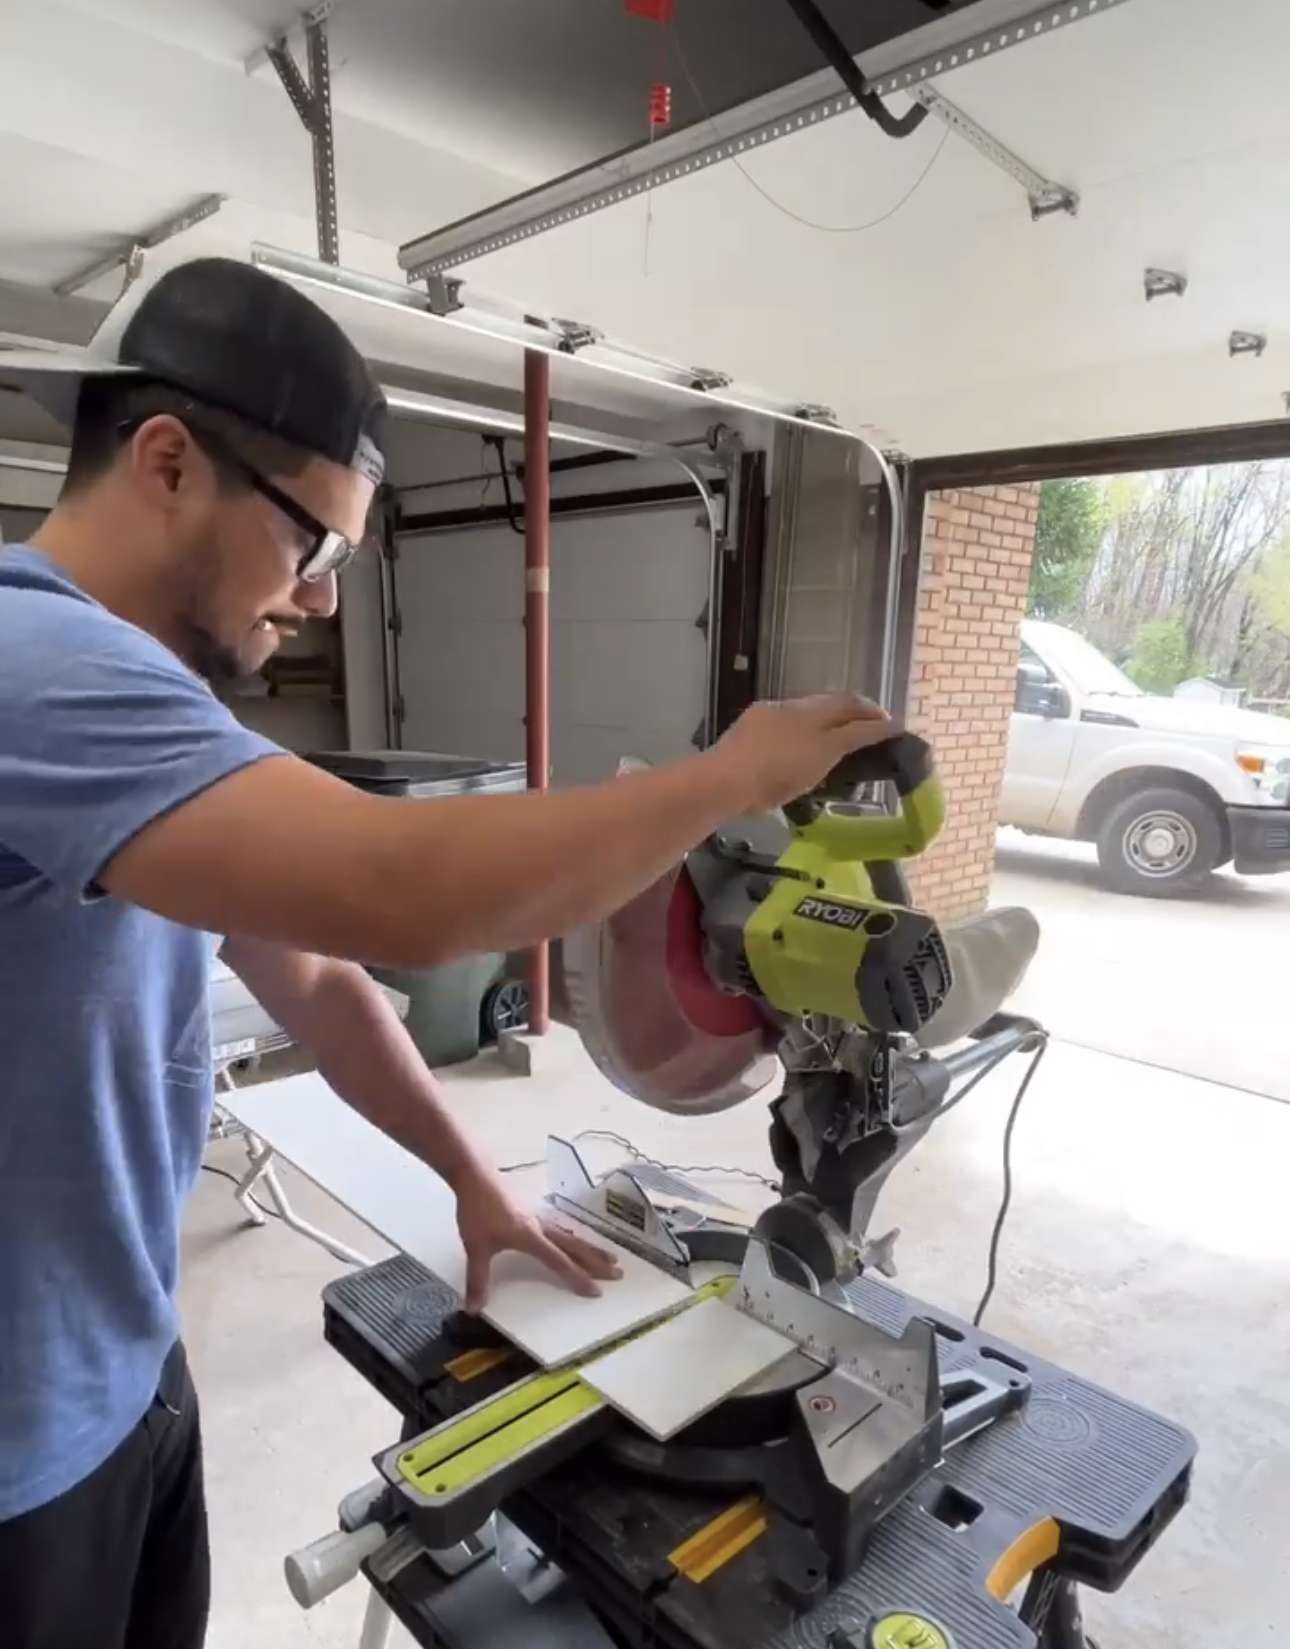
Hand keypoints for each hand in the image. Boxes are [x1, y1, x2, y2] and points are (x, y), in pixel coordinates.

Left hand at [454, 1167, 623, 1311]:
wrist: (476, 1176)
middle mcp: (541, 1228)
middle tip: (618, 1273)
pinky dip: (575, 1237)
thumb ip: (477, 1279)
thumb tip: (474, 1310)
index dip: (578, 1278)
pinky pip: (562, 1228)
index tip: (597, 1291)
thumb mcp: (475, 1247)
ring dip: (590, 1249)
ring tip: (609, 1257)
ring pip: (571, 1236)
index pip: (560, 1262)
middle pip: (575, 1247)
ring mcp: (538, 1218)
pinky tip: (574, 1238)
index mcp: (532, 1238)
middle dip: (596, 1262)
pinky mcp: (532, 1213)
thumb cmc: (477, 1211)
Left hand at [711, 695, 892, 812]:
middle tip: (871, 725)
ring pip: (805, 714)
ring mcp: (766, 718)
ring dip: (827, 719)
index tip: (893, 727)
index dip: (874, 718)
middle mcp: (790, 708)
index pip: (850, 708)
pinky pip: (784, 726)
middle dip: (852, 712)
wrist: (723, 781)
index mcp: (812, 713)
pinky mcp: (747, 732)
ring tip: (840, 733)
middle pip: (828, 704)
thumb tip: (883, 725)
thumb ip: (853, 737)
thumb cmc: (775, 774)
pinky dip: (803, 731)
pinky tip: (801, 744)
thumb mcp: (821, 757)